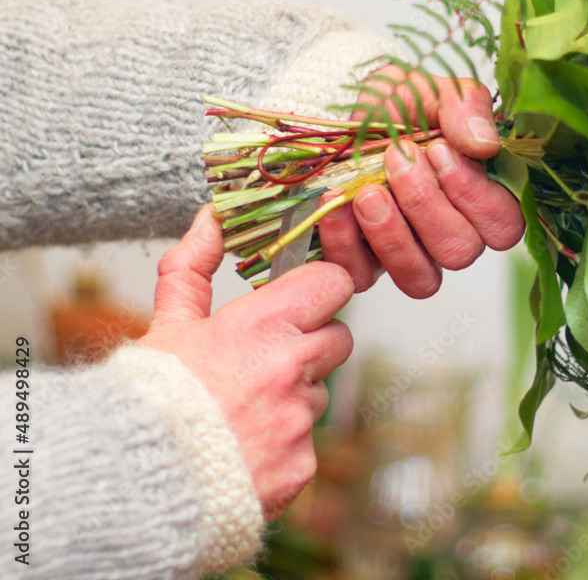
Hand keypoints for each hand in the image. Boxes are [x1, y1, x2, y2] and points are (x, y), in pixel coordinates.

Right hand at [137, 206, 353, 519]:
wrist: (132, 485)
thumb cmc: (148, 400)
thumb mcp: (168, 323)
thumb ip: (194, 266)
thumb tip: (212, 218)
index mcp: (261, 326)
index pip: (333, 283)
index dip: (320, 288)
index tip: (301, 298)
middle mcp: (290, 369)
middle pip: (339, 337)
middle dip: (312, 341)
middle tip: (266, 356)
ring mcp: (299, 419)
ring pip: (321, 391)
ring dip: (295, 394)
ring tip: (243, 407)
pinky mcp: (302, 464)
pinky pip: (309, 441)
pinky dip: (284, 442)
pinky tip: (246, 445)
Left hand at [318, 67, 524, 298]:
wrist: (353, 106)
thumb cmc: (405, 100)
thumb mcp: (438, 90)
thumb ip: (465, 110)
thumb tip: (483, 144)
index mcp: (483, 196)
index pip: (502, 226)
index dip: (472, 195)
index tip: (438, 150)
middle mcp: (452, 233)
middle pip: (459, 251)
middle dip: (425, 204)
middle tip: (398, 159)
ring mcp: (411, 253)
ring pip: (419, 278)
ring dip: (391, 234)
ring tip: (367, 190)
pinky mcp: (367, 262)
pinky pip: (363, 276)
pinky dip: (347, 244)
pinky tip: (337, 205)